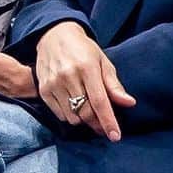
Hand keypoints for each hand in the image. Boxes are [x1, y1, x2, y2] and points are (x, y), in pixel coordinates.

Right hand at [34, 21, 134, 141]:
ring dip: (83, 119)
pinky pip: (60, 114)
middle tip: (104, 127)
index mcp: (87, 68)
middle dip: (97, 124)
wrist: (54, 36)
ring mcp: (53, 84)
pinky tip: (74, 106)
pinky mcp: (43, 90)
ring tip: (88, 111)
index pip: (100, 102)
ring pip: (72, 117)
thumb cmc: (82, 49)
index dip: (108, 121)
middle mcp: (68, 76)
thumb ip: (114, 85)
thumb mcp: (102, 62)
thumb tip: (129, 103)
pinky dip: (70, 116)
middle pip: (86, 112)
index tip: (115, 136)